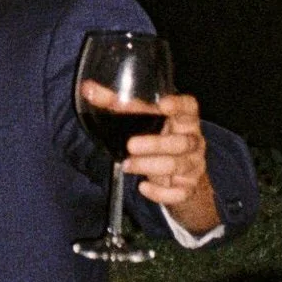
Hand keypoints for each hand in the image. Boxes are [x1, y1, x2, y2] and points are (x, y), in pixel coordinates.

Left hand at [81, 83, 219, 233]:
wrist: (181, 176)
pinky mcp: (189, 187)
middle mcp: (193, 140)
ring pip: (178, 166)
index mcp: (184, 119)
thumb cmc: (159, 139)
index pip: (190, 107)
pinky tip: (144, 187)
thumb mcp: (143, 122)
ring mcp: (194, 164)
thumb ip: (117, 105)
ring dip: (150, 166)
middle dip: (155, 144)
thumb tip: (88, 89)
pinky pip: (179, 192)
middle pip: (182, 142)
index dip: (179, 105)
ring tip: (126, 165)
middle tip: (130, 145)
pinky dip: (160, 192)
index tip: (163, 105)